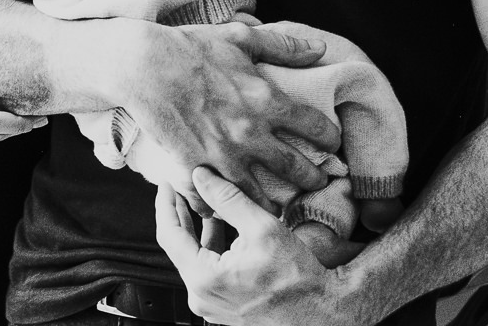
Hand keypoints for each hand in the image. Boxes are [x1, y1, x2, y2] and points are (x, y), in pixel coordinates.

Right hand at [120, 23, 339, 212]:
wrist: (140, 65)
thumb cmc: (189, 47)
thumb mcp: (239, 38)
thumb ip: (283, 46)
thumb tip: (319, 49)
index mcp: (268, 101)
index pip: (320, 130)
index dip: (330, 139)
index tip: (328, 144)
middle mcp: (252, 134)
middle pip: (300, 171)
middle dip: (314, 180)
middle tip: (316, 182)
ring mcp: (223, 155)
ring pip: (263, 198)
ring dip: (274, 204)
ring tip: (278, 205)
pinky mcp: (195, 168)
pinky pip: (218, 201)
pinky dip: (224, 207)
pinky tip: (229, 206)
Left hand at [155, 167, 356, 325]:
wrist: (321, 313)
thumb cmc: (297, 278)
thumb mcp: (262, 227)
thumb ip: (227, 198)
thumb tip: (201, 175)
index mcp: (203, 278)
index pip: (169, 234)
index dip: (166, 205)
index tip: (166, 183)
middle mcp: (201, 296)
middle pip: (178, 247)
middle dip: (179, 214)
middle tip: (179, 188)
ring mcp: (211, 305)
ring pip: (193, 258)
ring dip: (197, 230)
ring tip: (201, 203)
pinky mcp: (224, 307)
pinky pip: (207, 271)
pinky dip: (210, 248)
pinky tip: (220, 227)